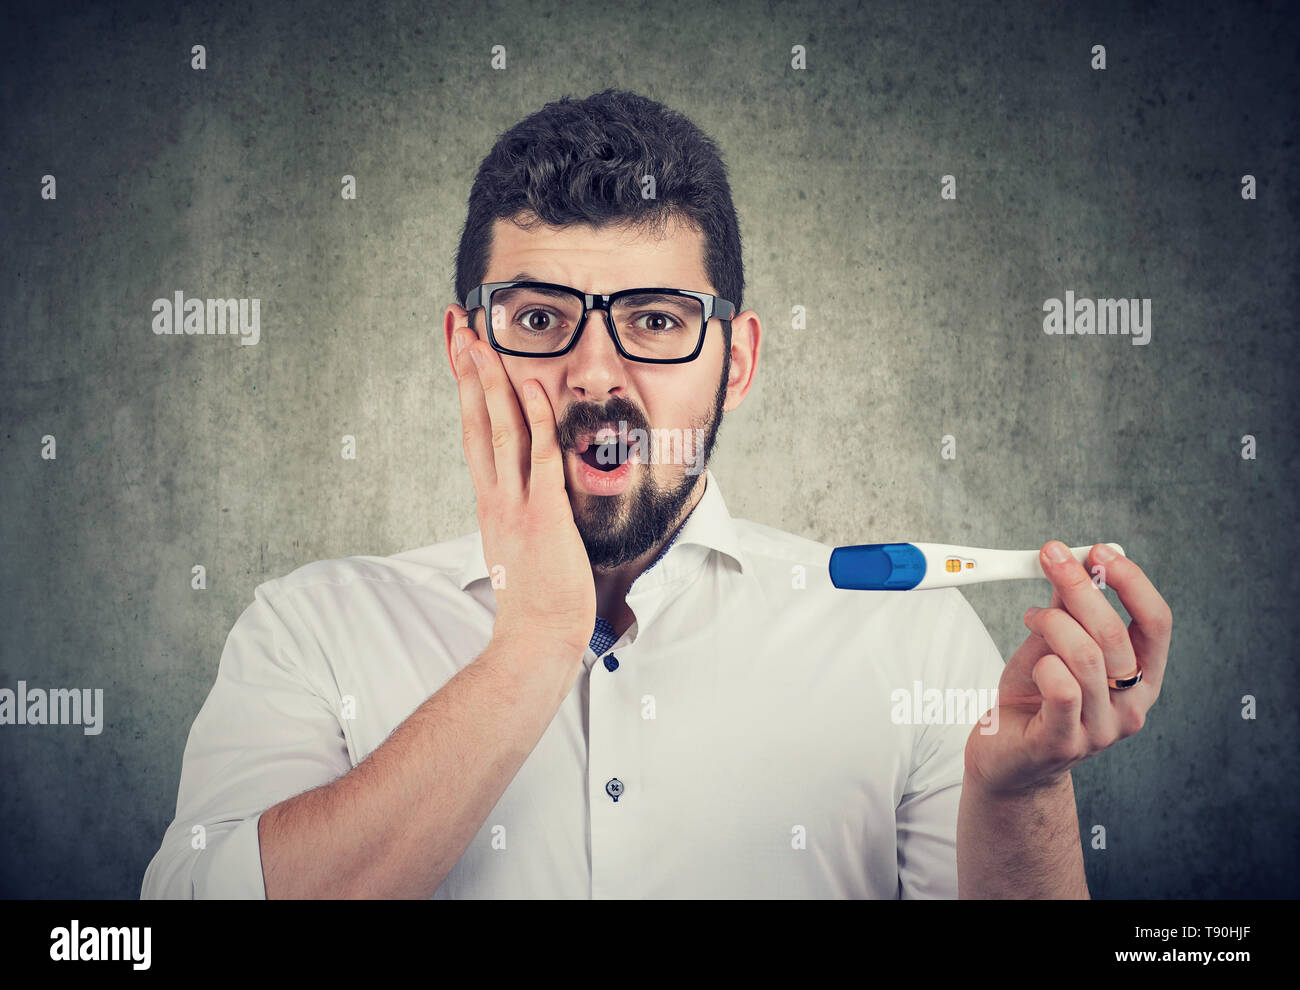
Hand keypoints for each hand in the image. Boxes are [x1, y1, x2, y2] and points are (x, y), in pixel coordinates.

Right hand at [451, 323, 595, 656]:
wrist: (536, 639)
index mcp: (490, 502)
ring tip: (479, 337)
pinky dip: (537, 419)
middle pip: (474, 420)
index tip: (459, 351)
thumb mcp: (520, 546)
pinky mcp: (543, 516)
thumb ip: (521, 513)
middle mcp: (495, 496)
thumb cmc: (536, 600)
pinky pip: (539, 457)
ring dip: (489, 381)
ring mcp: (516, 504)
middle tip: (457, 324)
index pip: (472, 433)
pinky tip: (531, 384)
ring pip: (499, 430)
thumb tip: (528, 494)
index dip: (465, 390)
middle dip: (465, 369)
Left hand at [964, 540, 1171, 795]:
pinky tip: (1033, 662)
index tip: (1101, 552)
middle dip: (1081, 587)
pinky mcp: (1063, 743)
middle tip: (1050, 557)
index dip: (1133, 582)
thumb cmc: (1034, 696)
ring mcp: (1100, 730)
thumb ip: (1069, 610)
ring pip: (1086, 657)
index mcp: (1142, 678)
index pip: (1157, 623)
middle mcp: (1131, 706)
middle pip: (1116, 635)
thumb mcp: (1054, 644)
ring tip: (1031, 617)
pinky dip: (1043, 662)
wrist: (1007, 756)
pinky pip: (1061, 689)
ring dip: (1051, 622)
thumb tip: (1076, 563)